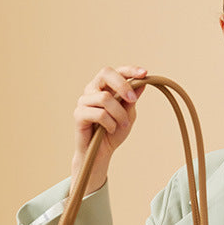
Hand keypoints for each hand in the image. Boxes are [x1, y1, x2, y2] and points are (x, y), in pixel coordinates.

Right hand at [72, 65, 147, 194]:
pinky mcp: (78, 114)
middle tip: (133, 100)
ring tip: (122, 125)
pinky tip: (109, 130)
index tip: (144, 73)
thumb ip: (132, 100)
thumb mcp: (128, 115)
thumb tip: (142, 84)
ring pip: (105, 97)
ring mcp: (83, 101)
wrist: (100, 153)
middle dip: (123, 85)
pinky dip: (110, 123)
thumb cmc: (113, 133)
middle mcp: (92, 90)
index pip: (115, 71)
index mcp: (104, 87)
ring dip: (119, 114)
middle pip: (106, 73)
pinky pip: (99, 114)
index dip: (129, 70)